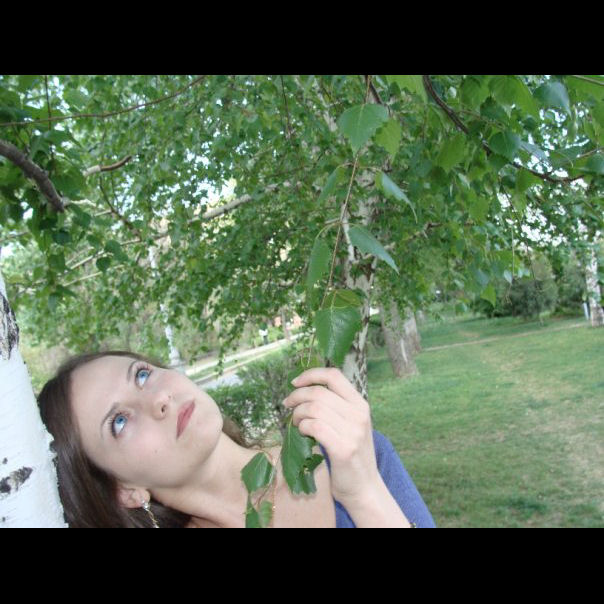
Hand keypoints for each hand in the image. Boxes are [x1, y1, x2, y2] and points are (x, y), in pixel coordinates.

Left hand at [283, 367, 380, 506]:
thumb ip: (336, 406)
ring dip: (298, 414)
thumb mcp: (351, 424)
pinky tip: (302, 433)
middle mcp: (359, 414)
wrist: (365, 488)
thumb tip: (305, 389)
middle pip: (319, 392)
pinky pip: (314, 426)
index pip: (334, 375)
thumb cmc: (352, 454)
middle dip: (297, 396)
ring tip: (296, 423)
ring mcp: (353, 432)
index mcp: (360, 404)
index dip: (311, 374)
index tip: (295, 382)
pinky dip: (302, 427)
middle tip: (288, 405)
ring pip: (314, 408)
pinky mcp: (343, 449)